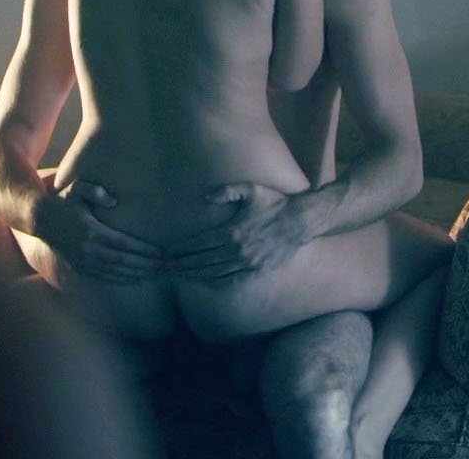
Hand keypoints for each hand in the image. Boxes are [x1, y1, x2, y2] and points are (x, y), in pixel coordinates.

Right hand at [33, 181, 164, 283]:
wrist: (40, 219)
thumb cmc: (64, 201)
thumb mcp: (77, 188)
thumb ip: (95, 190)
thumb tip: (114, 200)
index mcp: (91, 231)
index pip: (123, 243)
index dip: (143, 250)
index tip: (161, 252)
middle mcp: (88, 249)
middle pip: (123, 261)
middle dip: (145, 265)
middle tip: (165, 266)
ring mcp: (83, 261)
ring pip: (114, 272)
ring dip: (136, 274)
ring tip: (155, 273)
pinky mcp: (79, 267)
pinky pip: (103, 277)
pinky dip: (120, 280)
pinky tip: (134, 279)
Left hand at [166, 184, 309, 282]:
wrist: (301, 221)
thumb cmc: (276, 203)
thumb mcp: (251, 190)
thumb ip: (226, 191)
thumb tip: (204, 196)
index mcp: (232, 231)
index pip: (199, 243)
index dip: (181, 249)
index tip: (168, 252)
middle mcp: (237, 249)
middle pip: (202, 260)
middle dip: (182, 263)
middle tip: (167, 266)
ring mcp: (247, 262)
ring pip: (214, 271)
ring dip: (195, 273)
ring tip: (180, 274)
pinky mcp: (257, 269)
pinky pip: (232, 278)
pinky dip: (216, 279)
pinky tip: (205, 279)